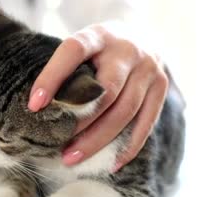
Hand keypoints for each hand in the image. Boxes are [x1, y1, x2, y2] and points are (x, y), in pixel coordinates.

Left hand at [28, 24, 168, 171]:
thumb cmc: (98, 48)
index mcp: (99, 35)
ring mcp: (149, 68)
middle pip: (106, 91)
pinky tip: (111, 163)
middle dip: (80, 122)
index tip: (34, 105)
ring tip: (72, 158)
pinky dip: (128, 146)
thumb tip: (36, 107)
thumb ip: (65, 69)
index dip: (52, 78)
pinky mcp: (162, 87)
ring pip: (125, 111)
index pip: (73, 51)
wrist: (142, 33)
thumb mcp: (82, 46)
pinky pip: (147, 122)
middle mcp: (127, 49)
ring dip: (98, 140)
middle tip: (57, 144)